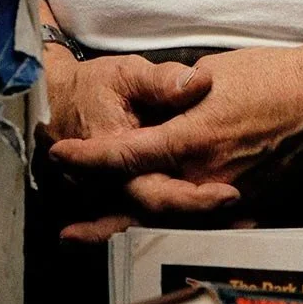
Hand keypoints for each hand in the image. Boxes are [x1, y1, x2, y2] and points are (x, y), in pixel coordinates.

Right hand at [40, 49, 241, 234]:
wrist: (55, 103)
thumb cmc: (92, 87)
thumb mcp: (125, 74)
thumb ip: (162, 81)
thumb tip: (199, 82)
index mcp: (118, 157)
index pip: (158, 192)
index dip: (196, 198)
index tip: (232, 194)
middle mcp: (114, 188)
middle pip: (165, 219)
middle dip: (207, 219)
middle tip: (247, 212)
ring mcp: (115, 200)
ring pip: (159, 225)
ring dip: (201, 229)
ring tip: (245, 225)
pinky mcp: (120, 199)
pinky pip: (152, 220)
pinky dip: (187, 226)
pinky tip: (223, 226)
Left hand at [50, 44, 302, 234]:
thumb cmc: (271, 77)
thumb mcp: (211, 74)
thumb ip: (172, 99)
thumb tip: (146, 112)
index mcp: (192, 139)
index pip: (125, 158)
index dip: (87, 161)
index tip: (60, 157)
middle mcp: (206, 177)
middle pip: (140, 206)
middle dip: (98, 216)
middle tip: (66, 226)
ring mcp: (229, 198)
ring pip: (167, 225)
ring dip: (126, 234)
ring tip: (91, 243)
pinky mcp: (248, 208)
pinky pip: (201, 227)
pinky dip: (171, 234)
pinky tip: (151, 240)